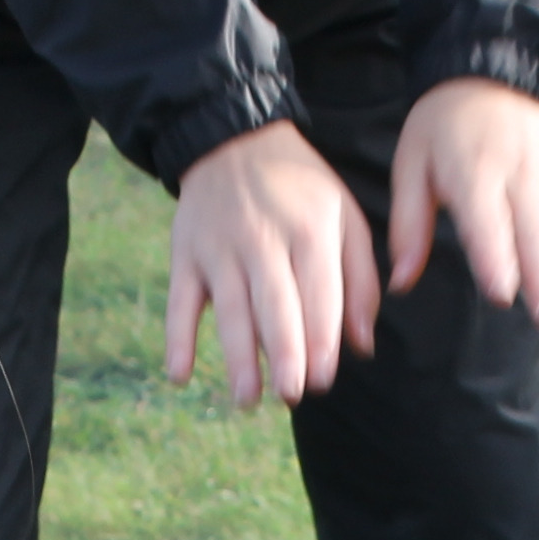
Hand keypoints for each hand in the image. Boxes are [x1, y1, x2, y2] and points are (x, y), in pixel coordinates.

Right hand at [169, 119, 379, 408]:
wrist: (234, 138)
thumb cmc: (300, 191)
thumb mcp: (344, 216)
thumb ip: (360, 280)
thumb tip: (362, 346)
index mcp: (310, 230)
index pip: (318, 293)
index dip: (321, 339)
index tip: (324, 381)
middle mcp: (263, 238)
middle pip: (274, 304)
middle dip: (283, 353)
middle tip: (291, 396)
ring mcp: (220, 247)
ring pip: (229, 309)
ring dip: (237, 357)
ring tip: (247, 400)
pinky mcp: (185, 254)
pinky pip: (179, 301)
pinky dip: (176, 338)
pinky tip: (179, 376)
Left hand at [387, 76, 538, 328]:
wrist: (492, 72)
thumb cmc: (441, 129)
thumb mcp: (411, 164)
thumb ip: (408, 225)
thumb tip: (399, 283)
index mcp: (474, 171)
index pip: (487, 219)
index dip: (496, 256)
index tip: (503, 295)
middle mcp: (521, 174)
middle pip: (536, 230)